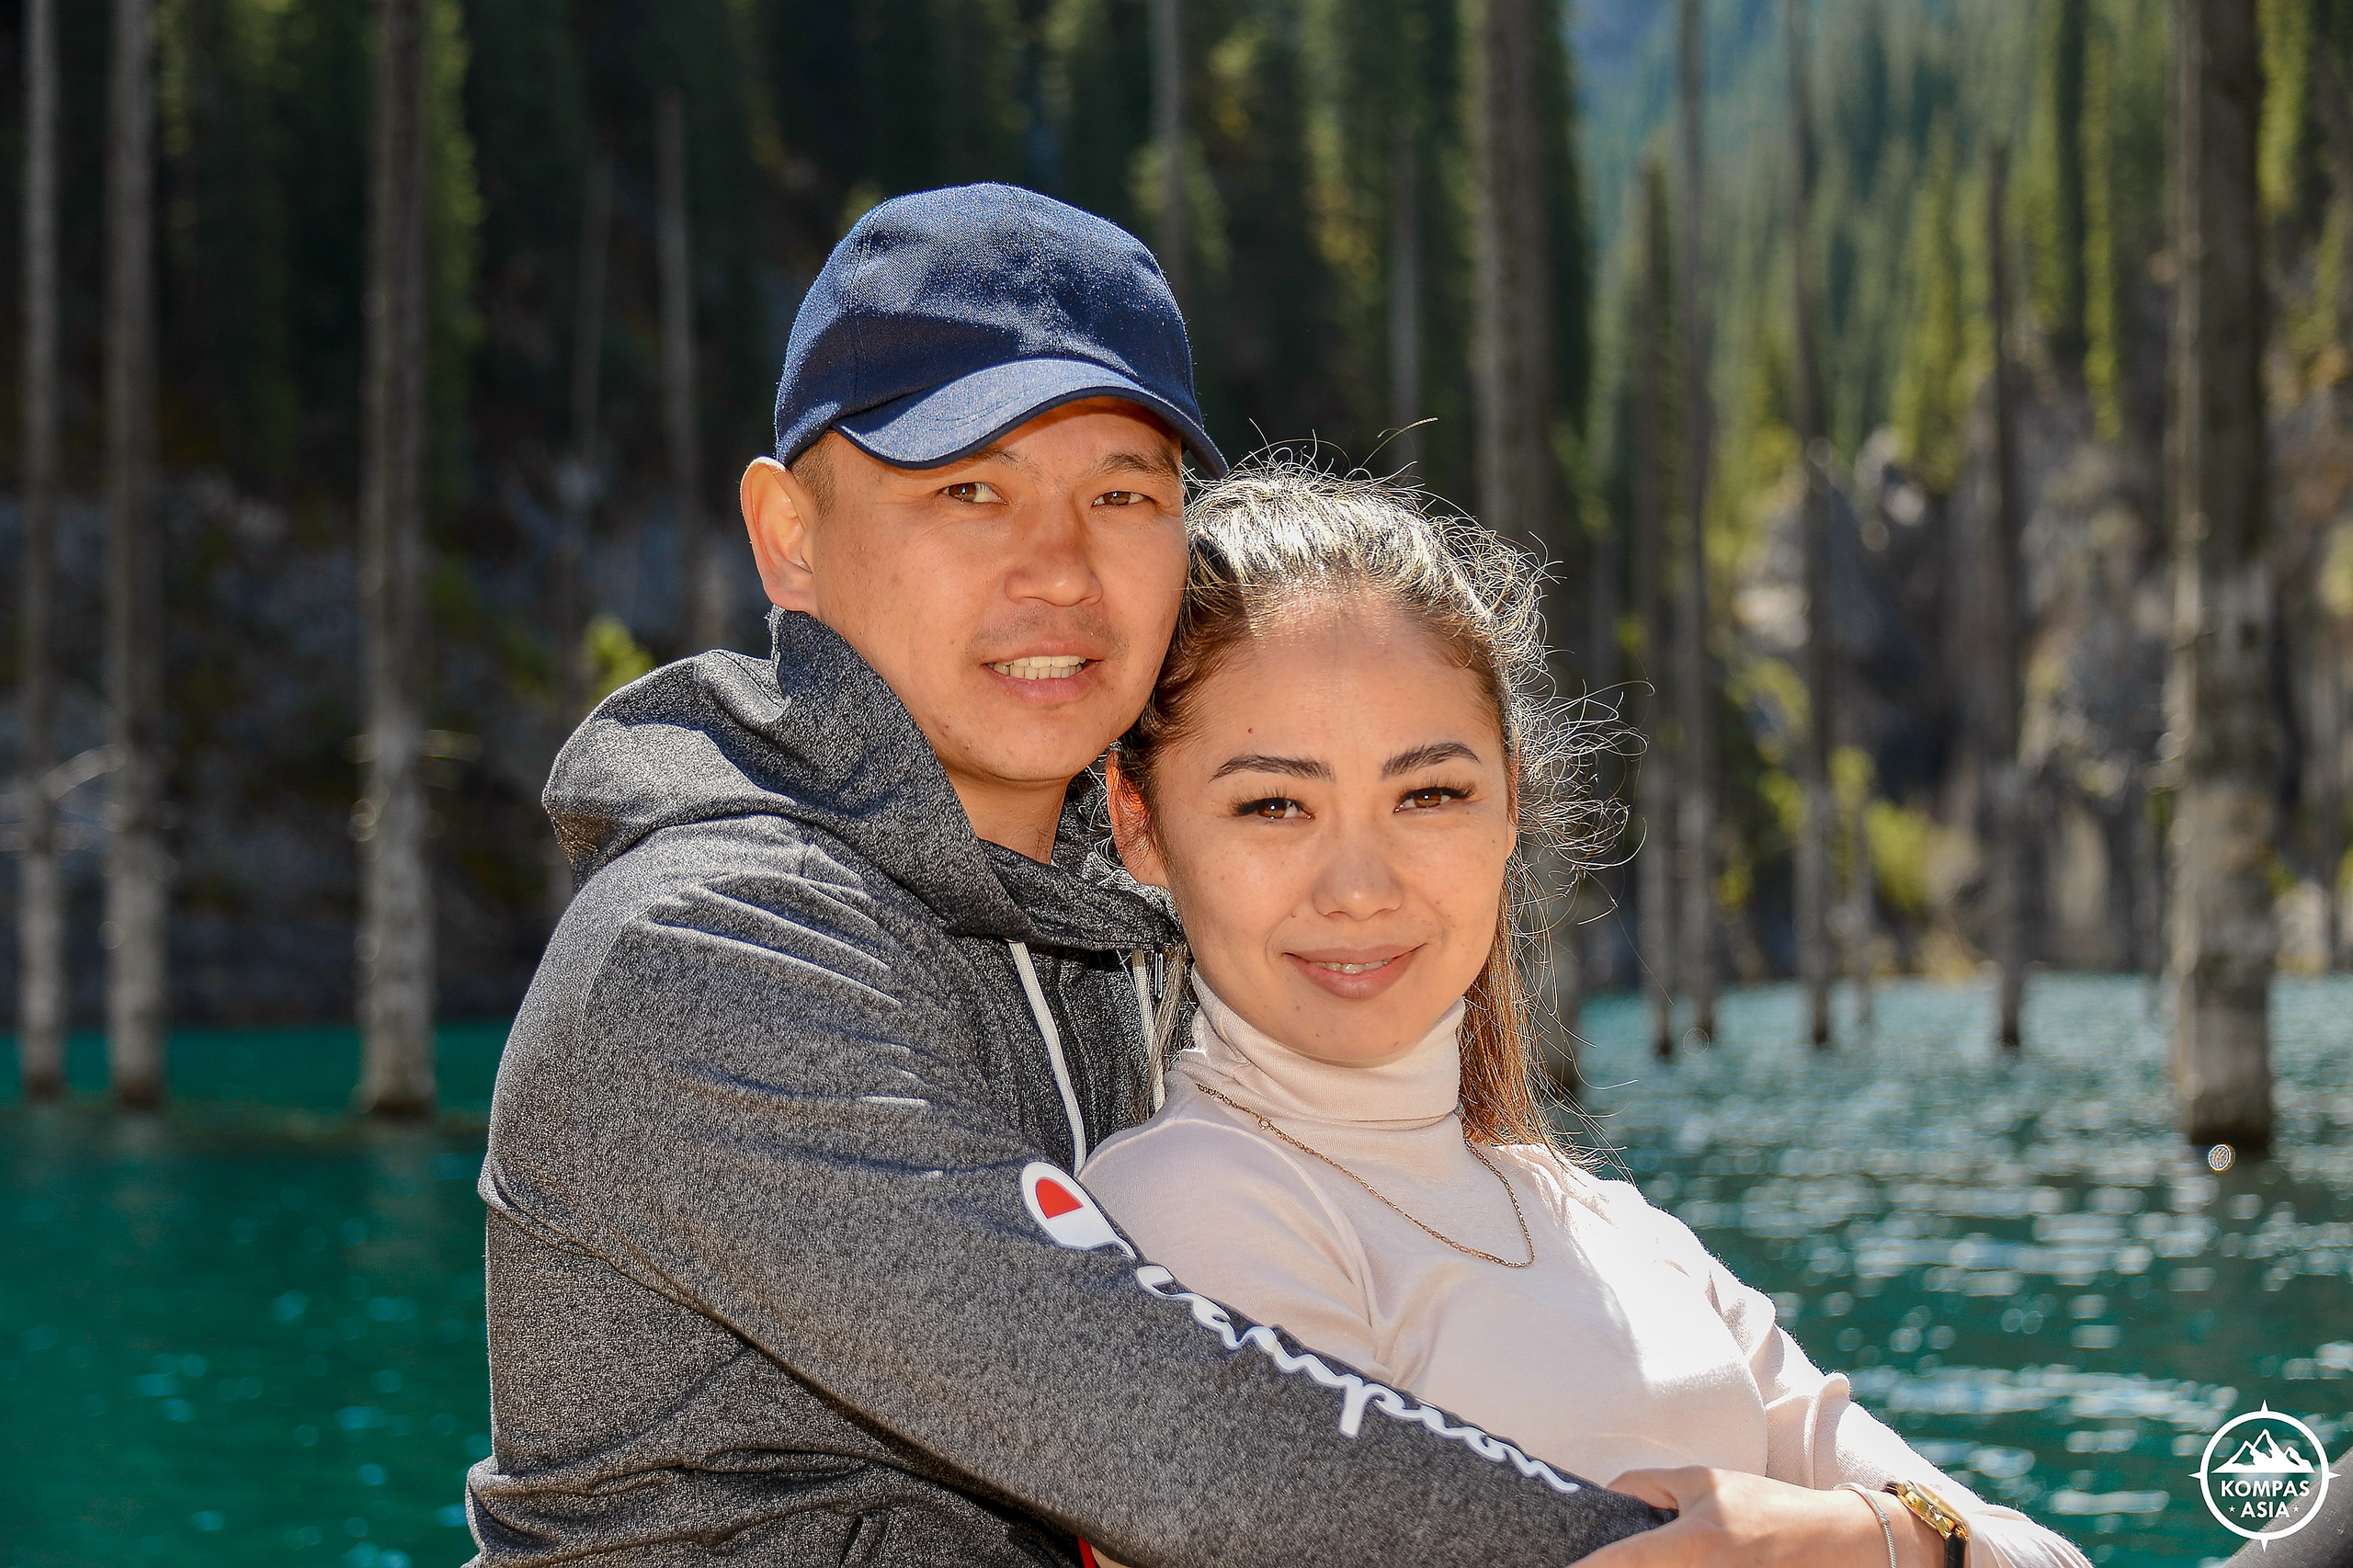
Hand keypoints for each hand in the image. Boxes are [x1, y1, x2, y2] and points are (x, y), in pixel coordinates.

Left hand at [1575, 1467, 1943, 1567]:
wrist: (1838, 1547)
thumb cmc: (1764, 1508)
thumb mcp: (1703, 1482)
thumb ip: (1645, 1488)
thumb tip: (1597, 1502)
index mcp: (1695, 1545)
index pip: (1619, 1564)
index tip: (1547, 1567)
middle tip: (1553, 1562)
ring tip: (1602, 1559)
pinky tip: (1637, 1564)